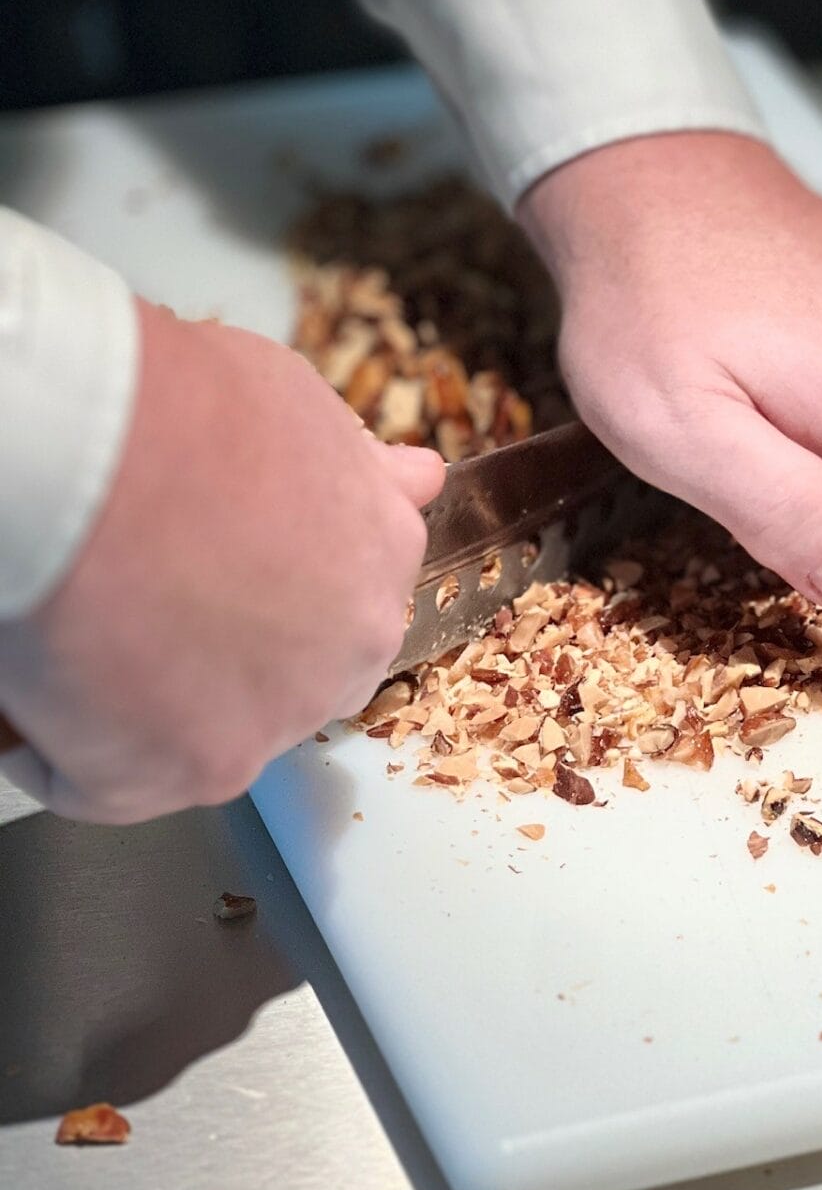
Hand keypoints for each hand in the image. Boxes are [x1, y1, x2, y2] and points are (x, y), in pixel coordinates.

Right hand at [0, 300, 441, 823]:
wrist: (95, 453)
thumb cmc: (178, 411)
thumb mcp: (300, 405)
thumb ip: (356, 467)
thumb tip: (413, 479)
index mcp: (379, 553)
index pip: (341, 598)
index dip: (263, 583)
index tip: (210, 565)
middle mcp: (347, 650)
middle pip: (285, 674)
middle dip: (223, 647)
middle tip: (142, 592)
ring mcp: (271, 723)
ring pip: (205, 736)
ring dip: (146, 699)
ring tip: (83, 631)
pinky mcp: (185, 775)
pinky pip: (103, 784)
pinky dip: (57, 747)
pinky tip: (38, 688)